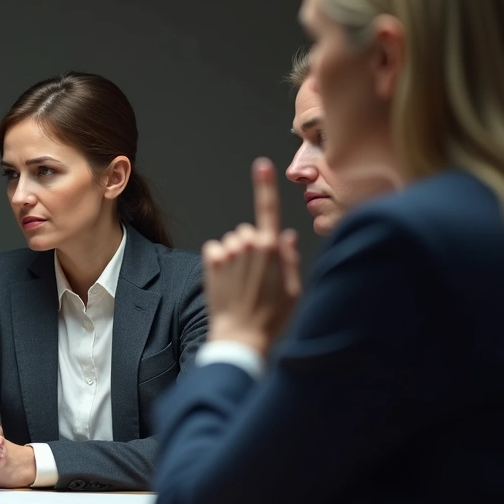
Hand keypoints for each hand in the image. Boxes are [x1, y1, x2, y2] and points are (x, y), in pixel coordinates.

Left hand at [202, 158, 302, 354]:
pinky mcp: (210, 260)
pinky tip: (224, 280)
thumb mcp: (293, 290)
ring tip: (240, 283)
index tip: (262, 166)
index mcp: (272, 248)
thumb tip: (287, 237)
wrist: (241, 336)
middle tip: (255, 276)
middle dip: (251, 246)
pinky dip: (217, 261)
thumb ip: (290, 259)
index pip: (268, 210)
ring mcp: (228, 251)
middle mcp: (249, 244)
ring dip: (234, 256)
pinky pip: (214, 249)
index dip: (265, 186)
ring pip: (231, 241)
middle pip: (248, 231)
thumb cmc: (271, 317)